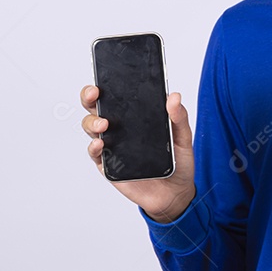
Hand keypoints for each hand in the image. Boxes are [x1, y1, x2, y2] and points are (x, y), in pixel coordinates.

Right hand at [80, 85, 196, 222]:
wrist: (175, 194)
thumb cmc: (176, 163)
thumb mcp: (183, 138)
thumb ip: (178, 117)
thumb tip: (174, 96)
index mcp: (135, 117)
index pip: (116, 96)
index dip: (107, 84)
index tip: (105, 76)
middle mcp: (119, 129)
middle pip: (96, 108)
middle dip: (89, 97)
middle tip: (94, 93)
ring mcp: (112, 146)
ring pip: (91, 128)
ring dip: (92, 122)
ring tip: (104, 123)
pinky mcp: (109, 166)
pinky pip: (95, 154)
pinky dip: (94, 147)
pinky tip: (101, 143)